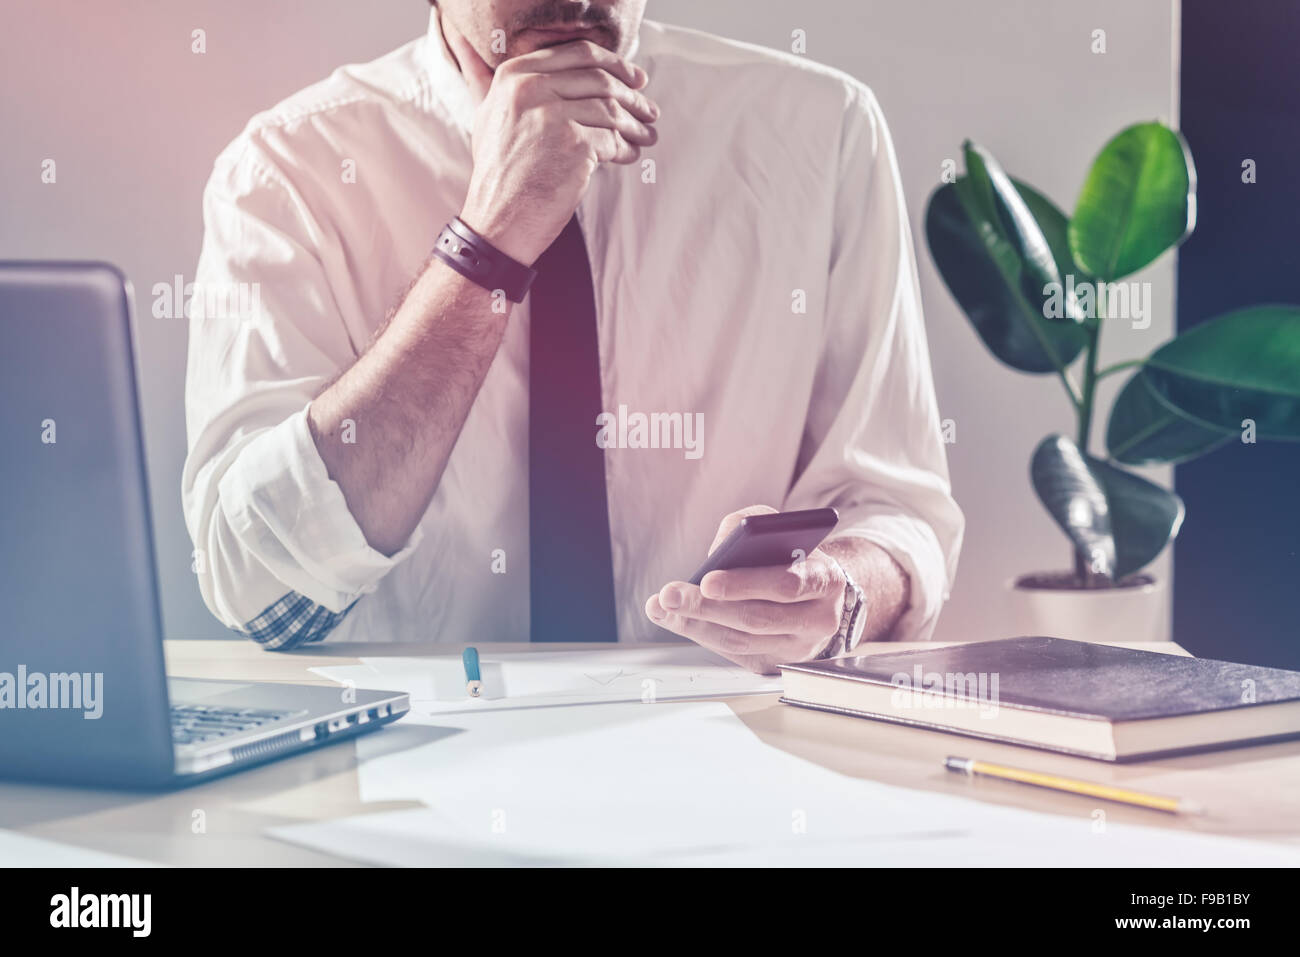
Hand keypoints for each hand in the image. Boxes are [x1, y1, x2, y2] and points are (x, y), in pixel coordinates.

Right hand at [446, 26, 658, 265]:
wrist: (498, 220)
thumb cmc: (498, 173)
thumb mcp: (489, 115)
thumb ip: (497, 82)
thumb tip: (486, 50)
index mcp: (513, 75)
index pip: (577, 54)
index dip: (614, 64)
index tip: (635, 78)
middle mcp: (531, 89)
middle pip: (600, 80)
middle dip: (632, 97)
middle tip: (649, 109)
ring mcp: (553, 116)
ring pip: (611, 110)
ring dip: (635, 125)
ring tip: (647, 135)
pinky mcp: (574, 145)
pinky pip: (613, 140)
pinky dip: (627, 148)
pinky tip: (631, 155)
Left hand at [644, 506, 847, 674]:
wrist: (821, 594)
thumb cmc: (794, 556)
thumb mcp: (778, 529)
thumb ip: (748, 526)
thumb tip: (718, 550)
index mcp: (825, 580)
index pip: (787, 584)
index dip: (746, 584)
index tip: (707, 579)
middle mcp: (817, 620)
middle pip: (758, 618)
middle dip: (707, 607)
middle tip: (670, 595)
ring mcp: (797, 648)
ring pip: (742, 641)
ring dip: (696, 624)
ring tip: (663, 607)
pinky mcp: (777, 663)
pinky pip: (735, 653)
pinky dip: (701, 635)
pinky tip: (675, 619)